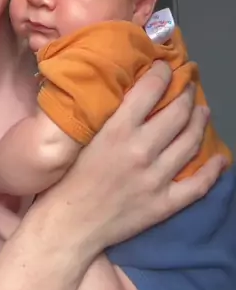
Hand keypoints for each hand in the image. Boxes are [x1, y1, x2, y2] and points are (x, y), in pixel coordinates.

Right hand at [0, 62, 227, 257]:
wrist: (70, 222)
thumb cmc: (70, 176)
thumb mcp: (84, 136)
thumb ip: (108, 114)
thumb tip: (130, 91)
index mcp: (118, 129)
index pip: (150, 90)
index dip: (163, 73)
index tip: (166, 67)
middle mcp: (141, 150)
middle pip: (177, 113)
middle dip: (187, 94)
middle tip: (188, 87)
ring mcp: (156, 178)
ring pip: (190, 142)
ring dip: (200, 122)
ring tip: (202, 111)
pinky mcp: (165, 203)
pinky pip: (198, 185)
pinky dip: (212, 170)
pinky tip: (219, 158)